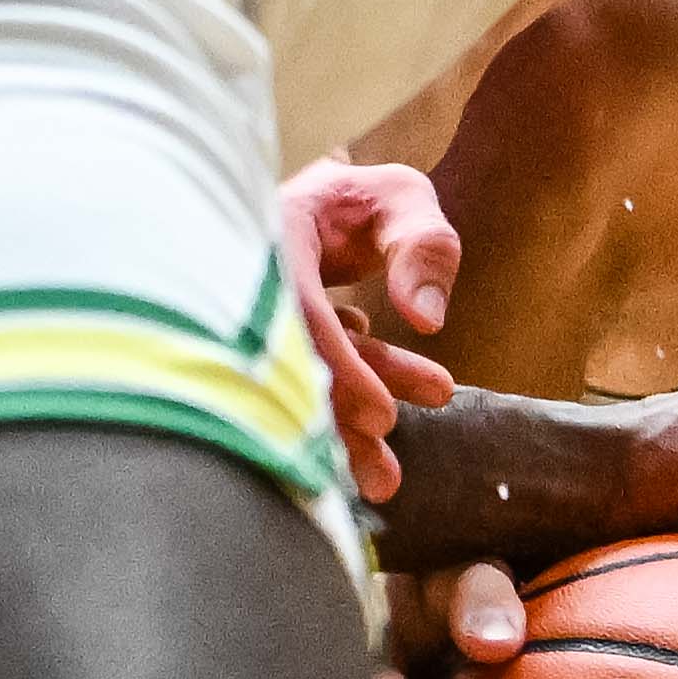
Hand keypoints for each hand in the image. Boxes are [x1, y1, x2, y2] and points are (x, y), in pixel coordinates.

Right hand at [279, 155, 460, 501]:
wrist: (317, 204)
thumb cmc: (363, 200)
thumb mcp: (403, 199)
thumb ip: (424, 246)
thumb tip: (427, 318)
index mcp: (273, 233)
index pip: (298, 308)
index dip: (339, 366)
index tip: (382, 415)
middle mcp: (250, 280)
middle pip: (288, 361)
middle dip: (338, 422)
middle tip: (384, 472)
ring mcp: (253, 318)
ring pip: (296, 382)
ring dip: (340, 431)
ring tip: (386, 478)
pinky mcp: (266, 348)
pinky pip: (300, 384)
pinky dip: (337, 412)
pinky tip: (378, 427)